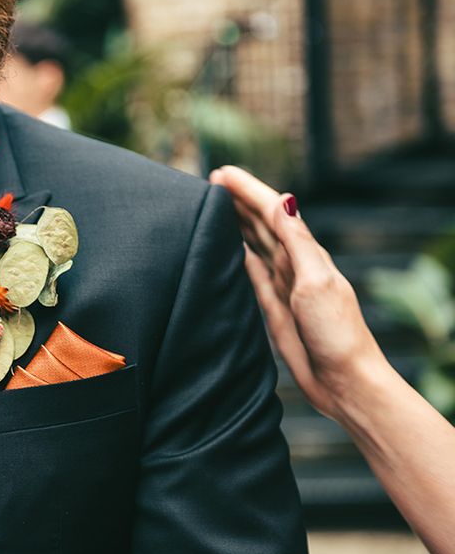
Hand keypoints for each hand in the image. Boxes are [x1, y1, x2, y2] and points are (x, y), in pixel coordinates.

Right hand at [209, 166, 387, 419]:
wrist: (342, 380)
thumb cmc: (336, 332)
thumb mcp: (317, 280)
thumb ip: (297, 241)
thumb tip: (284, 199)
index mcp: (305, 253)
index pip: (271, 211)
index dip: (247, 190)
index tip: (222, 173)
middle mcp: (292, 264)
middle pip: (259, 223)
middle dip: (238, 201)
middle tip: (211, 181)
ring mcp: (282, 285)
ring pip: (253, 244)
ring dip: (237, 224)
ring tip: (215, 207)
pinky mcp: (272, 306)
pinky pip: (251, 273)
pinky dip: (240, 256)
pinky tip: (232, 247)